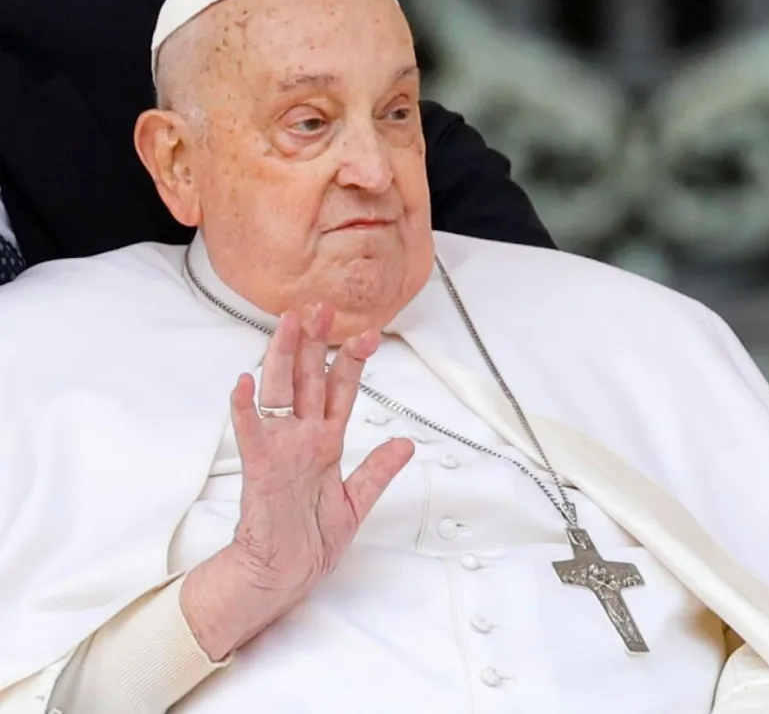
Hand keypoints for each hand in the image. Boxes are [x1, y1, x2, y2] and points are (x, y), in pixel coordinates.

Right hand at [181, 306, 413, 659]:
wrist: (279, 579)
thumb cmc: (309, 543)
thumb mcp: (355, 503)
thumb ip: (377, 471)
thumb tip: (406, 443)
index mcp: (325, 444)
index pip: (340, 392)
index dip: (352, 362)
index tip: (369, 334)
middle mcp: (302, 439)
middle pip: (309, 381)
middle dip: (317, 344)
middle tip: (324, 308)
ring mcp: (280, 451)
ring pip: (280, 394)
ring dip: (283, 358)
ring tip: (288, 324)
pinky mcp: (261, 472)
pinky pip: (251, 435)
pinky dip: (245, 410)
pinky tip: (243, 383)